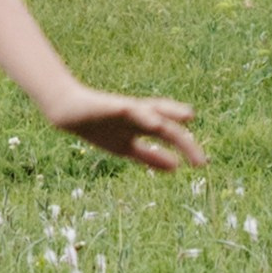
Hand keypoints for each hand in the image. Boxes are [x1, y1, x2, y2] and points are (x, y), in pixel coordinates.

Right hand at [50, 86, 204, 172]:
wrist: (69, 113)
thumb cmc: (99, 128)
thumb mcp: (127, 148)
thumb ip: (150, 156)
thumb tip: (176, 167)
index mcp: (145, 127)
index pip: (171, 137)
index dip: (187, 148)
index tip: (201, 164)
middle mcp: (142, 116)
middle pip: (168, 127)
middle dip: (184, 141)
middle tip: (201, 161)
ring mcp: (129, 109)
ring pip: (154, 111)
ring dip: (171, 115)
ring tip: (189, 116)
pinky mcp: (114, 105)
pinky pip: (131, 109)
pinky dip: (144, 114)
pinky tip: (154, 121)